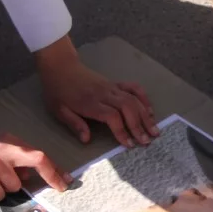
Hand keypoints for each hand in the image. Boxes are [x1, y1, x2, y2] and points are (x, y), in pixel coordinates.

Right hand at [0, 130, 70, 198]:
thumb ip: (11, 160)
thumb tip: (29, 175)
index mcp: (8, 140)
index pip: (38, 153)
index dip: (54, 168)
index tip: (66, 180)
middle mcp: (4, 148)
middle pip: (37, 161)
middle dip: (51, 176)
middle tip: (60, 187)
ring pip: (15, 186)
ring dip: (3, 188)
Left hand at [35, 37, 157, 146]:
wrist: (60, 66)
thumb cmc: (58, 91)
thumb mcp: (59, 110)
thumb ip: (74, 124)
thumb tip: (87, 140)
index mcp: (90, 102)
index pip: (112, 117)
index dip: (122, 131)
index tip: (129, 144)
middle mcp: (104, 94)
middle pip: (127, 108)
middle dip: (139, 125)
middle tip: (147, 141)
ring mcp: (111, 87)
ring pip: (133, 99)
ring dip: (146, 115)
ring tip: (154, 130)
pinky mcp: (115, 83)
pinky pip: (133, 88)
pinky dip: (144, 98)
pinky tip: (150, 111)